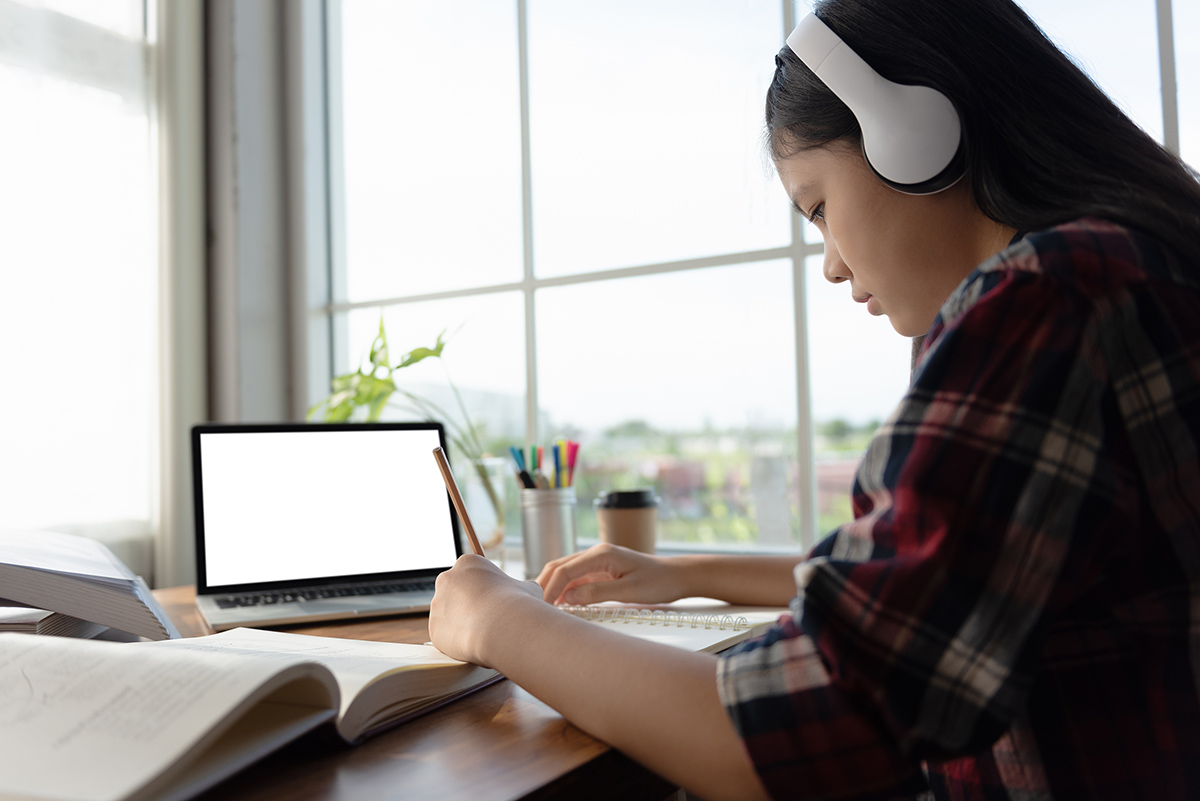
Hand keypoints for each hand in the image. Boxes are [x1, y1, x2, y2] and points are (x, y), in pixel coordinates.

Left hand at [428, 554, 541, 666]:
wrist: (502, 627)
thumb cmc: (517, 603)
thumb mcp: (528, 587)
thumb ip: (520, 588)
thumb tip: (526, 591)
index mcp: (467, 563)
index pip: (471, 575)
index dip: (483, 589)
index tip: (494, 600)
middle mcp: (446, 580)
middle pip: (455, 593)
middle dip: (468, 605)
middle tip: (487, 617)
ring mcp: (437, 605)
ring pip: (449, 616)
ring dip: (462, 623)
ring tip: (483, 633)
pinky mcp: (434, 629)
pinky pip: (446, 636)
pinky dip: (458, 641)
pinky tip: (474, 643)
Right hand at [536, 543, 685, 605]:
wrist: (676, 576)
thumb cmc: (658, 582)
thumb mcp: (629, 591)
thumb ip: (597, 593)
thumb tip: (568, 598)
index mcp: (602, 554)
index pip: (566, 570)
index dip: (551, 589)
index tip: (542, 607)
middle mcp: (596, 553)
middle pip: (559, 566)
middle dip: (544, 585)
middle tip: (532, 607)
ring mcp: (597, 561)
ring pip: (565, 571)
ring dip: (552, 586)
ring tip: (540, 606)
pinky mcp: (600, 570)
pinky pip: (576, 578)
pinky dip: (564, 589)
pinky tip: (558, 603)